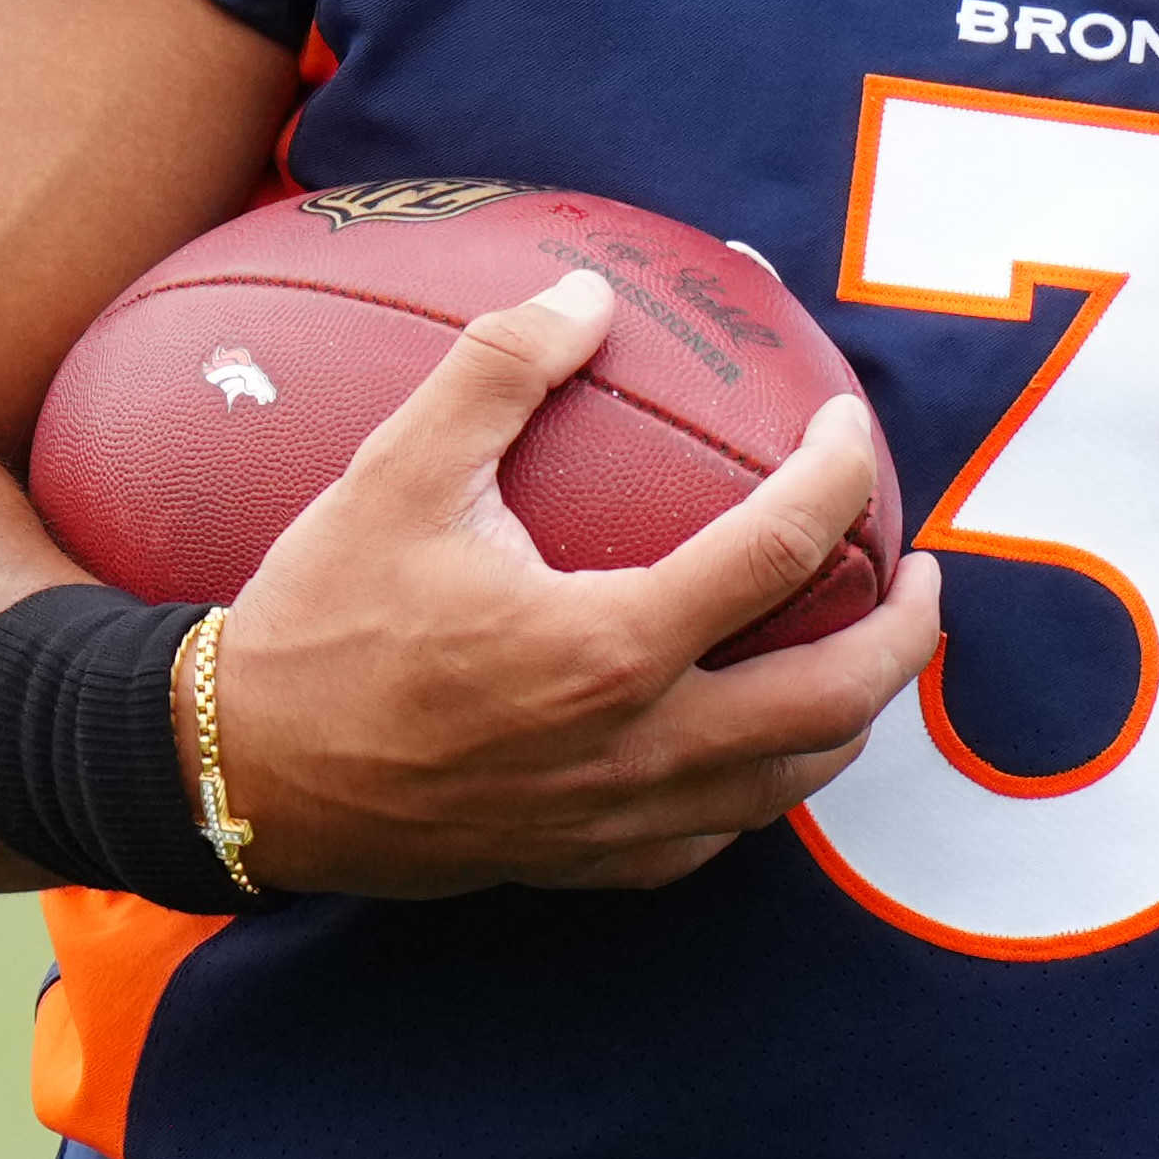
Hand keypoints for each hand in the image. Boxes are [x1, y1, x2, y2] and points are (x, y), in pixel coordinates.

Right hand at [205, 265, 944, 895]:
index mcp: (609, 647)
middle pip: (834, 700)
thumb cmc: (319, 620)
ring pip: (788, 785)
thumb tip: (586, 293)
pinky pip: (712, 837)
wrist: (238, 774)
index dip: (841, 475)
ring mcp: (616, 821)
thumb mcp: (395, 470)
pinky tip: (754, 740)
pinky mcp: (582, 865)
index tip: (850, 428)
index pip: (781, 549)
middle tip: (921, 569)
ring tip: (865, 650)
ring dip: (850, 715)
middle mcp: (635, 748)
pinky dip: (761, 786)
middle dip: (906, 632)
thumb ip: (499, 369)